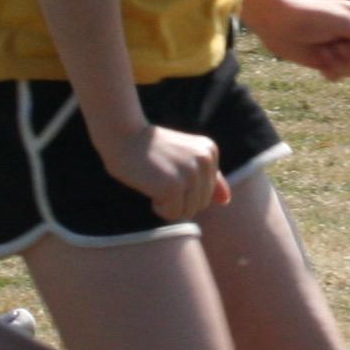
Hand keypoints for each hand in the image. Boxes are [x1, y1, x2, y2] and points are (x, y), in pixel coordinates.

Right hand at [96, 119, 229, 222]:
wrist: (122, 136)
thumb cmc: (150, 150)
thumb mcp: (184, 159)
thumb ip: (209, 178)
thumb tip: (227, 200)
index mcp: (210, 151)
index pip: (208, 194)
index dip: (184, 188)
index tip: (168, 167)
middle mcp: (205, 160)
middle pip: (200, 205)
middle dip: (178, 199)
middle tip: (159, 174)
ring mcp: (191, 172)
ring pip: (187, 212)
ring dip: (168, 204)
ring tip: (155, 180)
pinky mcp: (174, 185)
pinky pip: (172, 214)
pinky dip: (158, 207)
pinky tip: (150, 186)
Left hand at [247, 0, 349, 80]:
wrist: (280, 24)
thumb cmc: (312, 17)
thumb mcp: (342, 20)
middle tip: (337, 47)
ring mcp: (340, 49)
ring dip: (340, 64)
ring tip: (324, 53)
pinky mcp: (327, 62)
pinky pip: (340, 76)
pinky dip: (331, 71)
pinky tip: (319, 61)